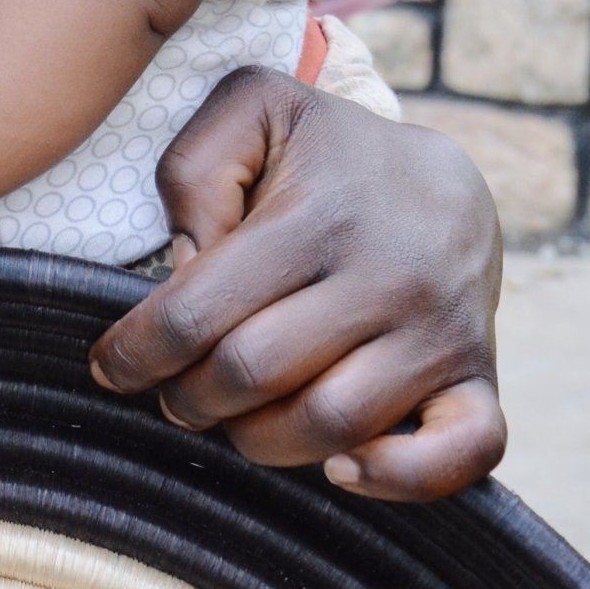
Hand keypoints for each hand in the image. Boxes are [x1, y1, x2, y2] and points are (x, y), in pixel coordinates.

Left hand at [89, 70, 505, 501]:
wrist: (445, 178)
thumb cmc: (324, 150)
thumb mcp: (250, 110)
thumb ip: (196, 170)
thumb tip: (187, 266)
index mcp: (316, 217)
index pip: (200, 311)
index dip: (139, 351)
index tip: (108, 367)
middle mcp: (386, 277)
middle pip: (255, 374)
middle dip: (189, 396)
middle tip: (170, 390)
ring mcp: (441, 333)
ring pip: (332, 424)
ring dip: (259, 439)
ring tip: (229, 415)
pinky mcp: (481, 377)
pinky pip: (463, 454)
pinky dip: (398, 479)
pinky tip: (339, 469)